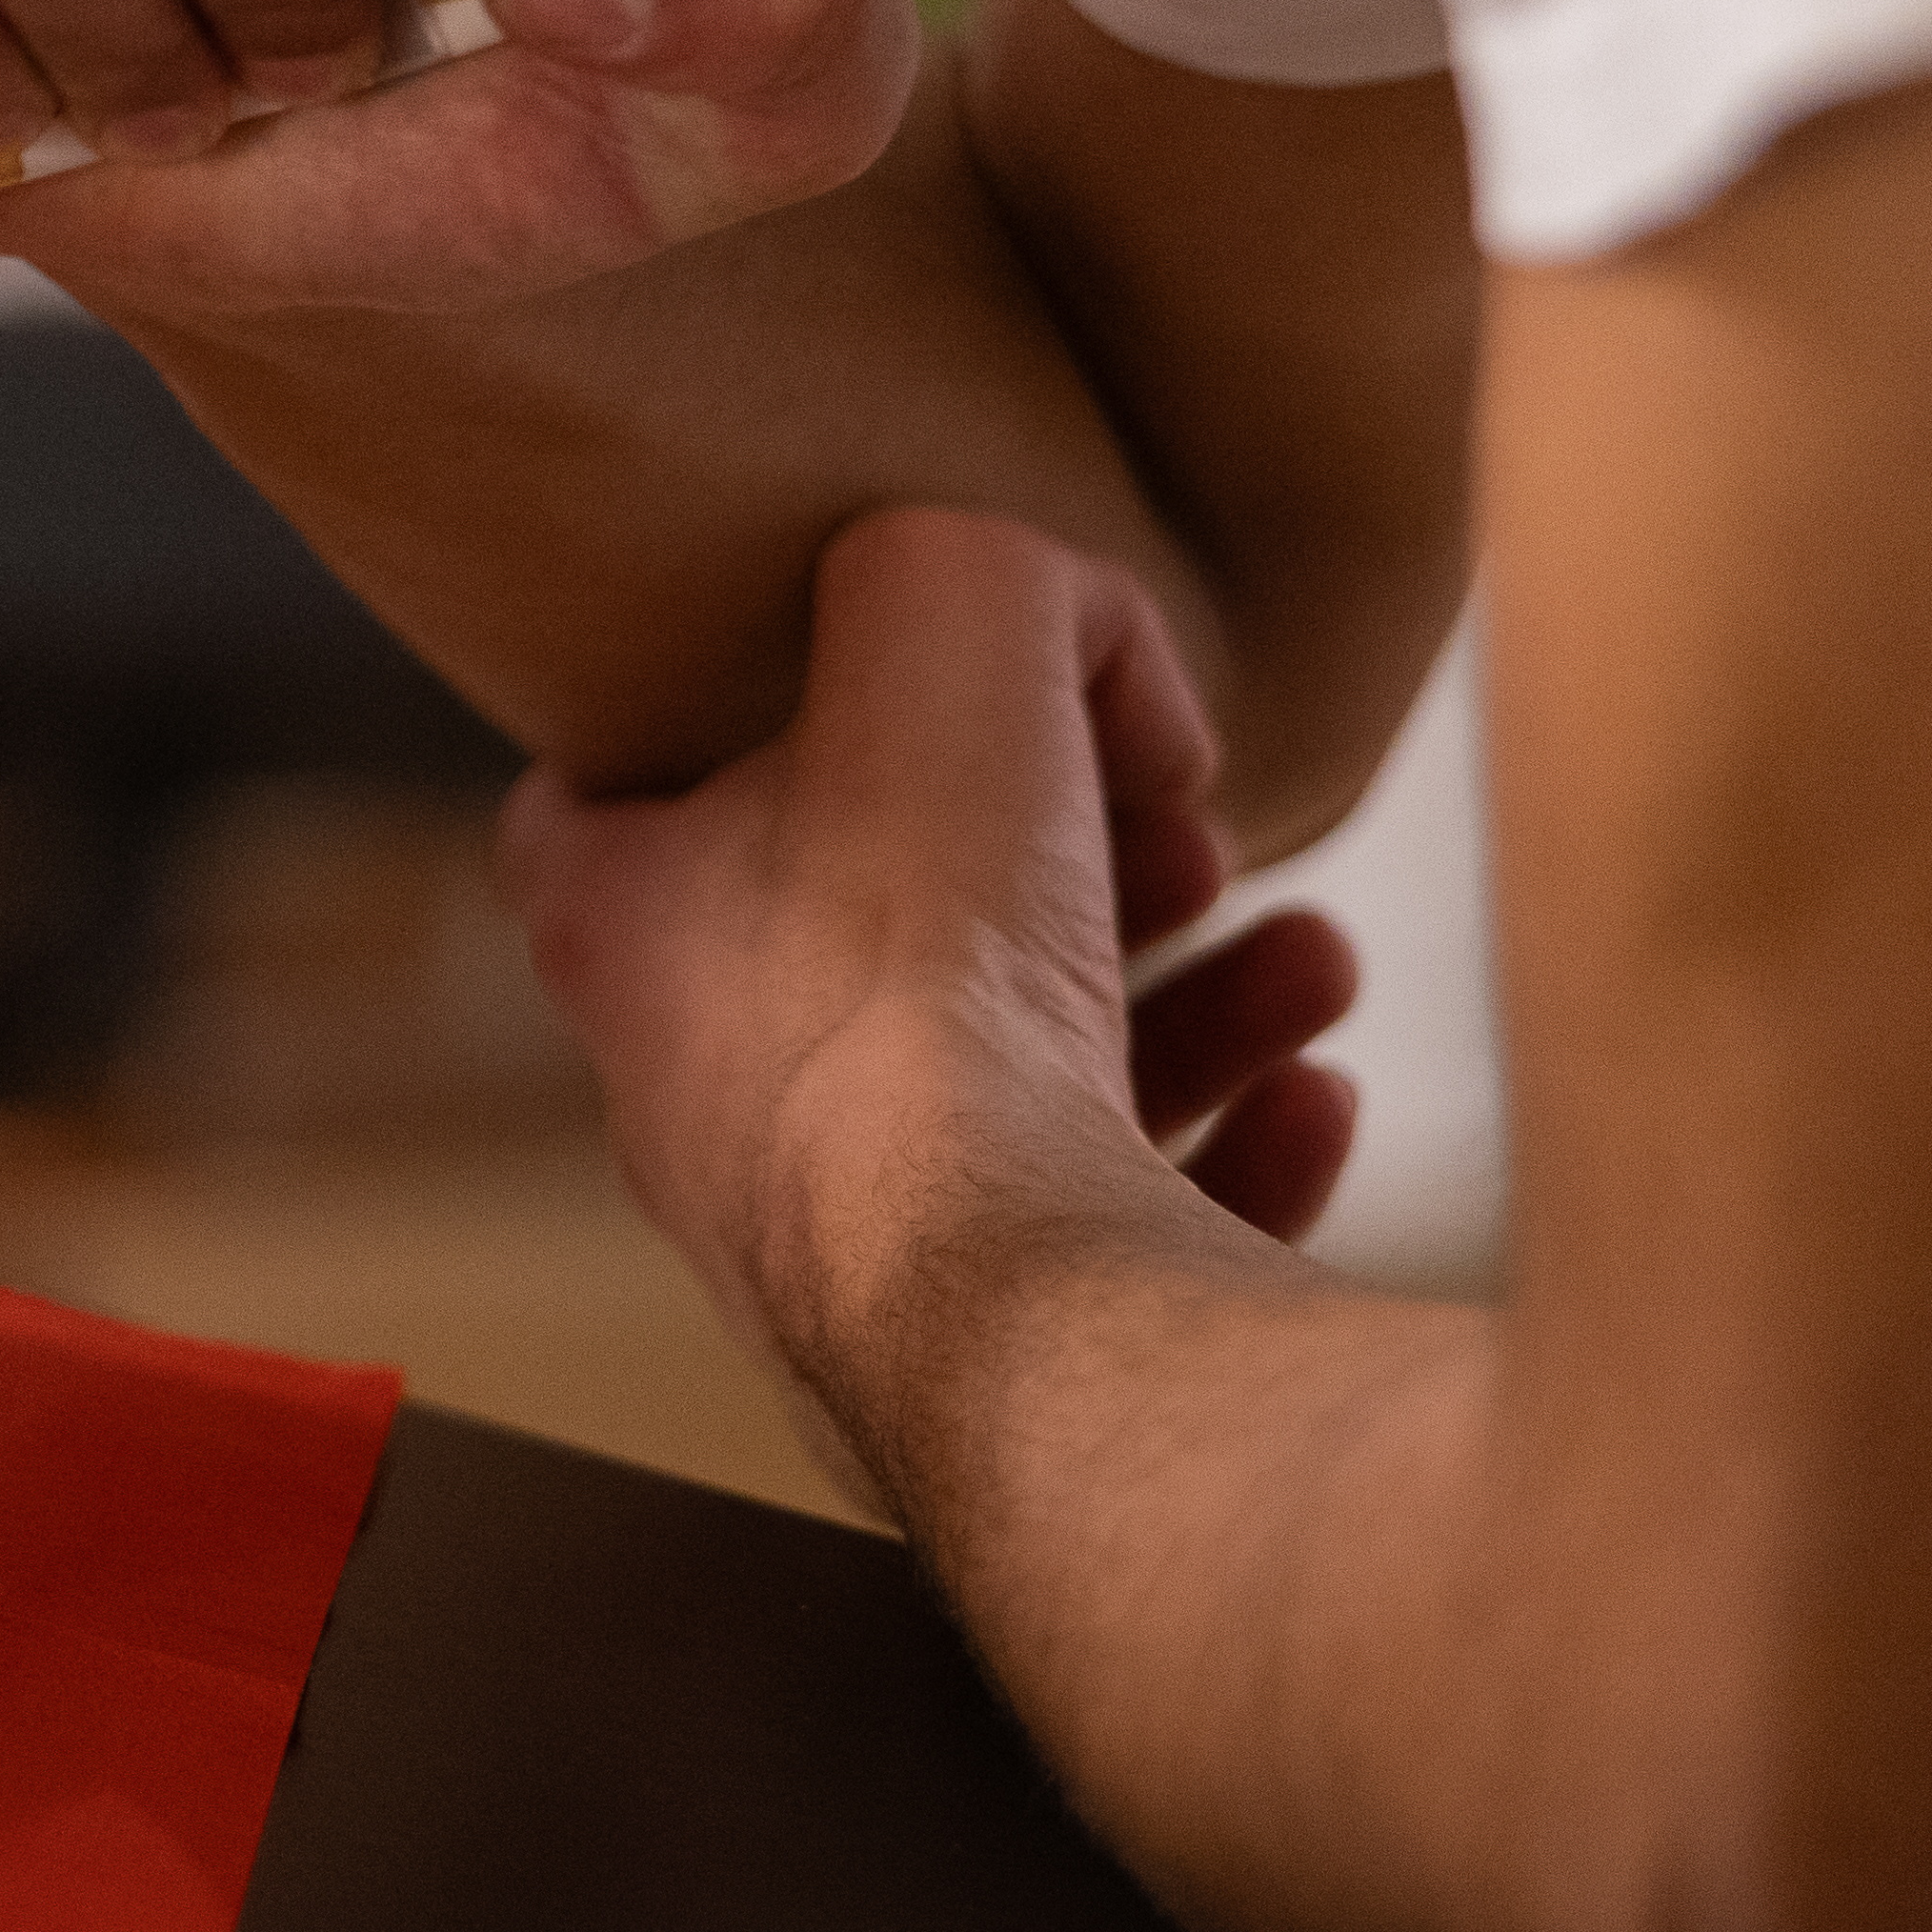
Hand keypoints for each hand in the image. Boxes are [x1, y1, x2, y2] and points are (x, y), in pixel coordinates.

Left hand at [499, 501, 1357, 1394]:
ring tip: (1305, 956)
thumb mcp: (942, 622)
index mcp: (633, 930)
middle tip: (1182, 837)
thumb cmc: (918, 969)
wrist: (998, 1292)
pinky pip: (1112, 1242)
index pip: (616, 796)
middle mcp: (712, 1102)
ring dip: (1194, 1007)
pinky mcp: (991, 1360)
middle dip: (1075, 868)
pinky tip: (1315, 1094)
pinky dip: (1229, 1155)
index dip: (754, 718)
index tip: (892, 695)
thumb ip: (990, 571)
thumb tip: (1081, 642)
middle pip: (893, 939)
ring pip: (1028, 1092)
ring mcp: (848, 1248)